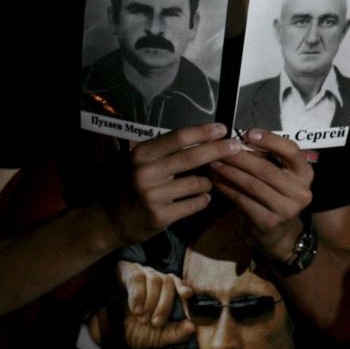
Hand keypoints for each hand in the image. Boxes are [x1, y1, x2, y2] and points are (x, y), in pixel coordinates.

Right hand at [110, 122, 233, 246]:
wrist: (112, 220)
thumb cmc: (133, 185)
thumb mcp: (143, 162)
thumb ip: (169, 152)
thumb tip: (208, 138)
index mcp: (142, 154)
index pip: (178, 137)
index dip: (203, 132)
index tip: (223, 128)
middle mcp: (145, 172)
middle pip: (192, 157)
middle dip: (219, 150)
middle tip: (237, 146)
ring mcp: (152, 195)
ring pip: (198, 183)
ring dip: (208, 182)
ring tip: (205, 183)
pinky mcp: (161, 216)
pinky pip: (196, 203)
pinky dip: (203, 199)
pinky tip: (200, 198)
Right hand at [117, 260, 192, 348]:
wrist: (105, 333)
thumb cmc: (133, 331)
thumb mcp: (156, 336)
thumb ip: (175, 333)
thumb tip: (193, 327)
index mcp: (163, 291)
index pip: (176, 282)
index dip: (183, 287)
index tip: (187, 295)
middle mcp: (153, 279)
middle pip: (167, 282)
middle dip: (164, 304)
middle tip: (155, 322)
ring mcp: (139, 274)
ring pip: (154, 278)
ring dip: (150, 300)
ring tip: (142, 317)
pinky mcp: (123, 272)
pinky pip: (136, 277)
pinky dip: (138, 294)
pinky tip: (135, 308)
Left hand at [209, 129, 314, 258]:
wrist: (278, 233)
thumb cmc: (275, 195)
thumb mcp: (279, 176)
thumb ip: (265, 159)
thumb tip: (237, 140)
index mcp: (305, 173)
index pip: (291, 151)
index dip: (271, 140)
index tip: (248, 133)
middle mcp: (301, 191)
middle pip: (267, 169)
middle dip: (240, 157)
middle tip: (219, 149)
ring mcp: (287, 209)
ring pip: (252, 185)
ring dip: (230, 172)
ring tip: (214, 163)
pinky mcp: (269, 222)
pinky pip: (243, 201)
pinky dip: (227, 189)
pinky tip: (216, 181)